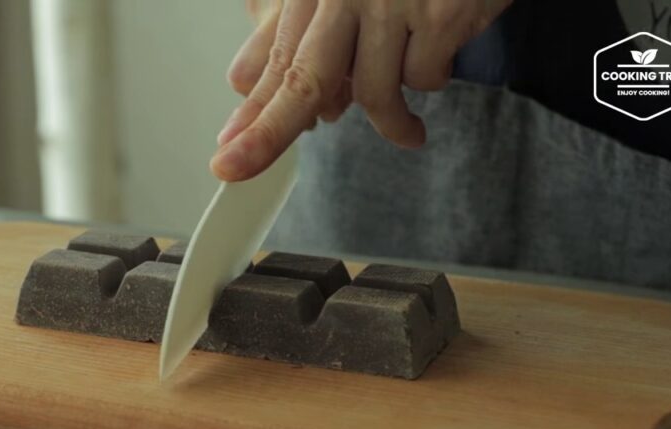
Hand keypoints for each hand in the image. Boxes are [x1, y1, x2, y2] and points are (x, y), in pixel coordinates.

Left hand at [211, 0, 512, 180]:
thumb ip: (295, 36)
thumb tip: (245, 85)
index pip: (278, 59)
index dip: (253, 114)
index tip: (228, 156)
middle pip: (305, 80)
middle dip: (270, 133)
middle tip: (239, 169)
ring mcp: (394, 0)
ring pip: (374, 92)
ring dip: (392, 124)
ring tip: (409, 131)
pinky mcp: (443, 13)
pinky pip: (425, 78)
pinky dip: (432, 80)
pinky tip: (440, 58)